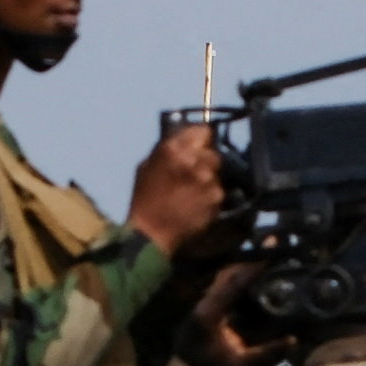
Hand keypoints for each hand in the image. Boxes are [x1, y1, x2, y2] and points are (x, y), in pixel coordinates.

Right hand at [124, 119, 227, 256]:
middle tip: (196, 174)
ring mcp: (208, 179)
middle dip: (206, 161)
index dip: (202, 140)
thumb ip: (168, 149)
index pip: (204, 131)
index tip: (199, 147)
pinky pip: (220, 191)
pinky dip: (211, 196)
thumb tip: (184, 137)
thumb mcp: (147, 166)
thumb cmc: (145, 199)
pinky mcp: (217, 198)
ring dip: (210, 179)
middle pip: (214, 152)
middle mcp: (194, 160)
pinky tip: (198, 204)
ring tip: (195, 192)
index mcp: (174, 148)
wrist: (152, 233)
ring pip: (218, 172)